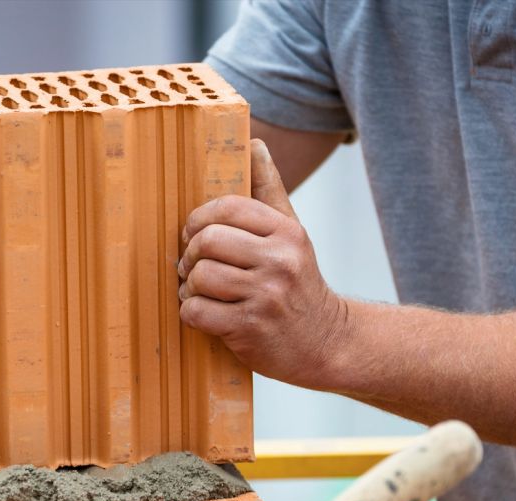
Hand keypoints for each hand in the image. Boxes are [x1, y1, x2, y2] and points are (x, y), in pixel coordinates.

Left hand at [176, 139, 347, 388]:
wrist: (326, 342)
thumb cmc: (298, 283)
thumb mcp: (292, 234)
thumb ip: (269, 190)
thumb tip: (253, 142)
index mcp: (286, 231)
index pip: (227, 207)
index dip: (198, 220)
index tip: (195, 236)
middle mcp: (280, 261)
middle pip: (207, 241)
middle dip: (190, 255)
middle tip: (193, 267)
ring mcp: (265, 296)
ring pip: (199, 277)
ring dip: (189, 287)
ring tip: (200, 292)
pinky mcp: (250, 329)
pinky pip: (197, 312)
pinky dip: (192, 314)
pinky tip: (206, 315)